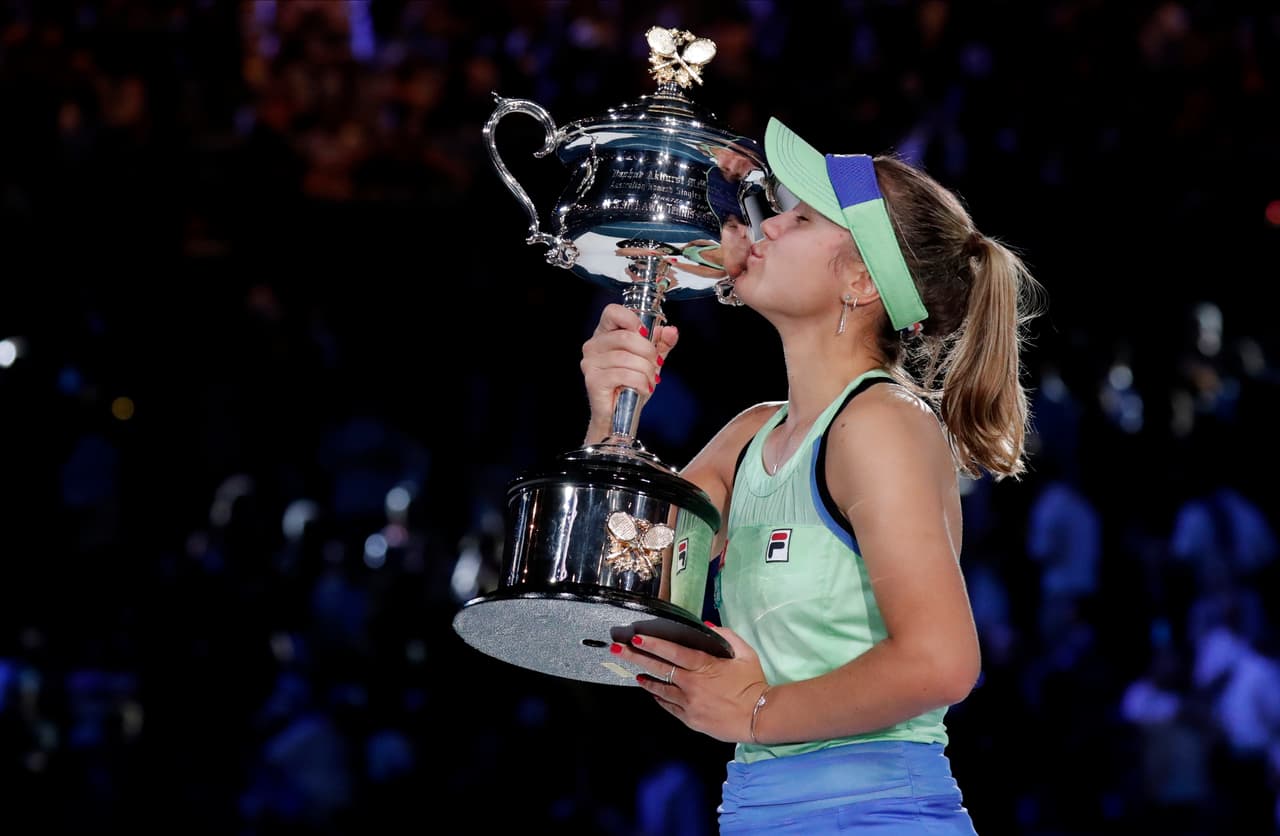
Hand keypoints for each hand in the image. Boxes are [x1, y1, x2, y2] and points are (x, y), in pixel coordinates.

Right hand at [580, 303, 677, 436]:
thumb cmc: (629, 385)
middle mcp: (593, 345)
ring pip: (626, 358)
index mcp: (605, 334)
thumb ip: (661, 344)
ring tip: (649, 379)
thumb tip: (671, 331)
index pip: (612, 312)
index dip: (632, 319)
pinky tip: (642, 387)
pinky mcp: (593, 380)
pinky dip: (639, 381)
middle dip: (647, 351)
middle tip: (655, 363)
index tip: (646, 333)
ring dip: (645, 370)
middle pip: (625, 337)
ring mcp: (591, 363)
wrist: (619, 415)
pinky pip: (623, 374)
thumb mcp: (650, 360)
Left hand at [612, 625, 768, 742]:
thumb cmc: (753, 683)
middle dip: (637, 658)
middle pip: (660, 669)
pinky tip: (653, 691)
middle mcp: (692, 685)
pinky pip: (669, 707)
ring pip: (661, 690)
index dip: (653, 644)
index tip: (636, 638)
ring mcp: (689, 704)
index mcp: (704, 666)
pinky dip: (659, 698)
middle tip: (618, 651)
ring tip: (635, 674)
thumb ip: (725, 637)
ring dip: (647, 680)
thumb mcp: (745, 654)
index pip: (673, 652)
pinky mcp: (690, 719)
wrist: (759, 716)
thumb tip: (706, 627)